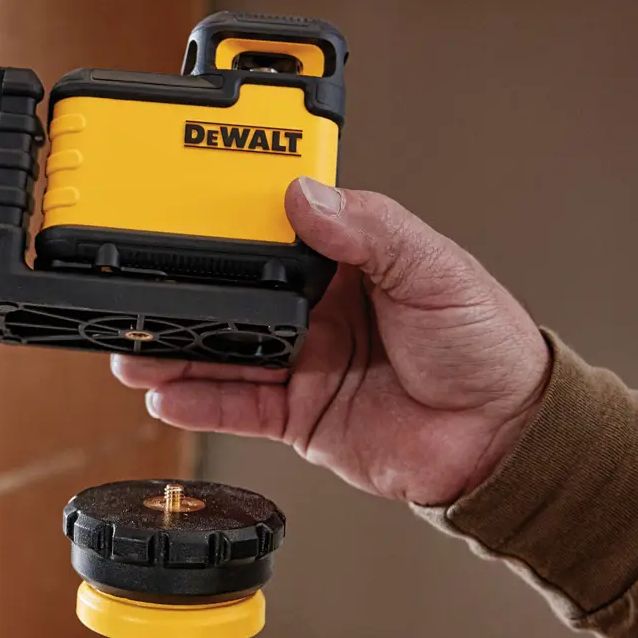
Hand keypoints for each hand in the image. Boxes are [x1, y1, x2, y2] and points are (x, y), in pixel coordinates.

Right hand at [112, 177, 551, 505]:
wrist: (504, 441)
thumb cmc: (485, 346)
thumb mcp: (436, 270)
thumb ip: (371, 231)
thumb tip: (308, 196)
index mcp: (344, 261)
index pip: (270, 232)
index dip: (223, 224)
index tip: (178, 216)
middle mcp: (312, 309)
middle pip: (229, 296)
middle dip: (180, 296)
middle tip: (138, 289)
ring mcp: (299, 362)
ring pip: (220, 353)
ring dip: (173, 351)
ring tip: (132, 346)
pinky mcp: (295, 415)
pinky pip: (234, 406)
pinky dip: (197, 402)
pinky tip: (165, 393)